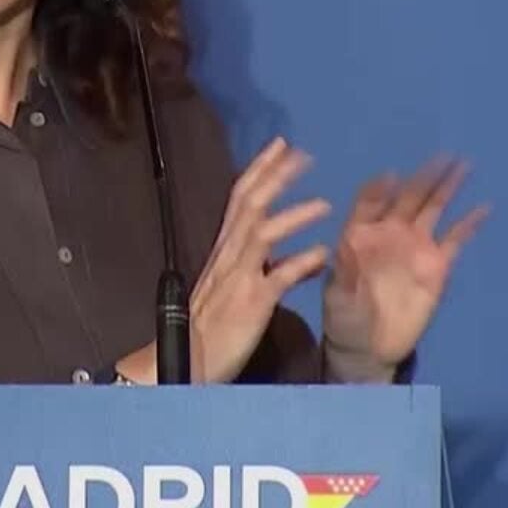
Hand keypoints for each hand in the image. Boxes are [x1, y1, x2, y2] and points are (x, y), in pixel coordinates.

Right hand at [184, 136, 332, 383]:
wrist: (183, 361)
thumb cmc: (206, 327)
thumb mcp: (230, 287)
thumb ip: (257, 266)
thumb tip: (290, 252)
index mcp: (224, 250)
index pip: (240, 197)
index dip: (262, 169)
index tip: (282, 145)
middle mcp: (229, 256)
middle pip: (250, 204)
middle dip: (276, 176)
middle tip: (303, 154)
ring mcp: (239, 278)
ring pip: (262, 234)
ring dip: (293, 215)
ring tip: (324, 203)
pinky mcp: (251, 303)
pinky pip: (277, 278)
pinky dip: (300, 263)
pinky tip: (323, 254)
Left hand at [323, 156, 488, 375]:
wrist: (367, 347)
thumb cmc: (344, 318)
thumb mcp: (338, 294)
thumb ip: (346, 267)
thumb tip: (353, 237)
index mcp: (359, 234)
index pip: (370, 201)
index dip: (380, 188)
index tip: (392, 175)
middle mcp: (389, 232)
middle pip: (408, 196)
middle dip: (424, 176)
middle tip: (443, 155)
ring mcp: (414, 246)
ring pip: (433, 209)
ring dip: (446, 187)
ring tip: (463, 164)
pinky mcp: (436, 266)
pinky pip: (455, 239)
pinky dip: (468, 223)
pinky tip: (483, 206)